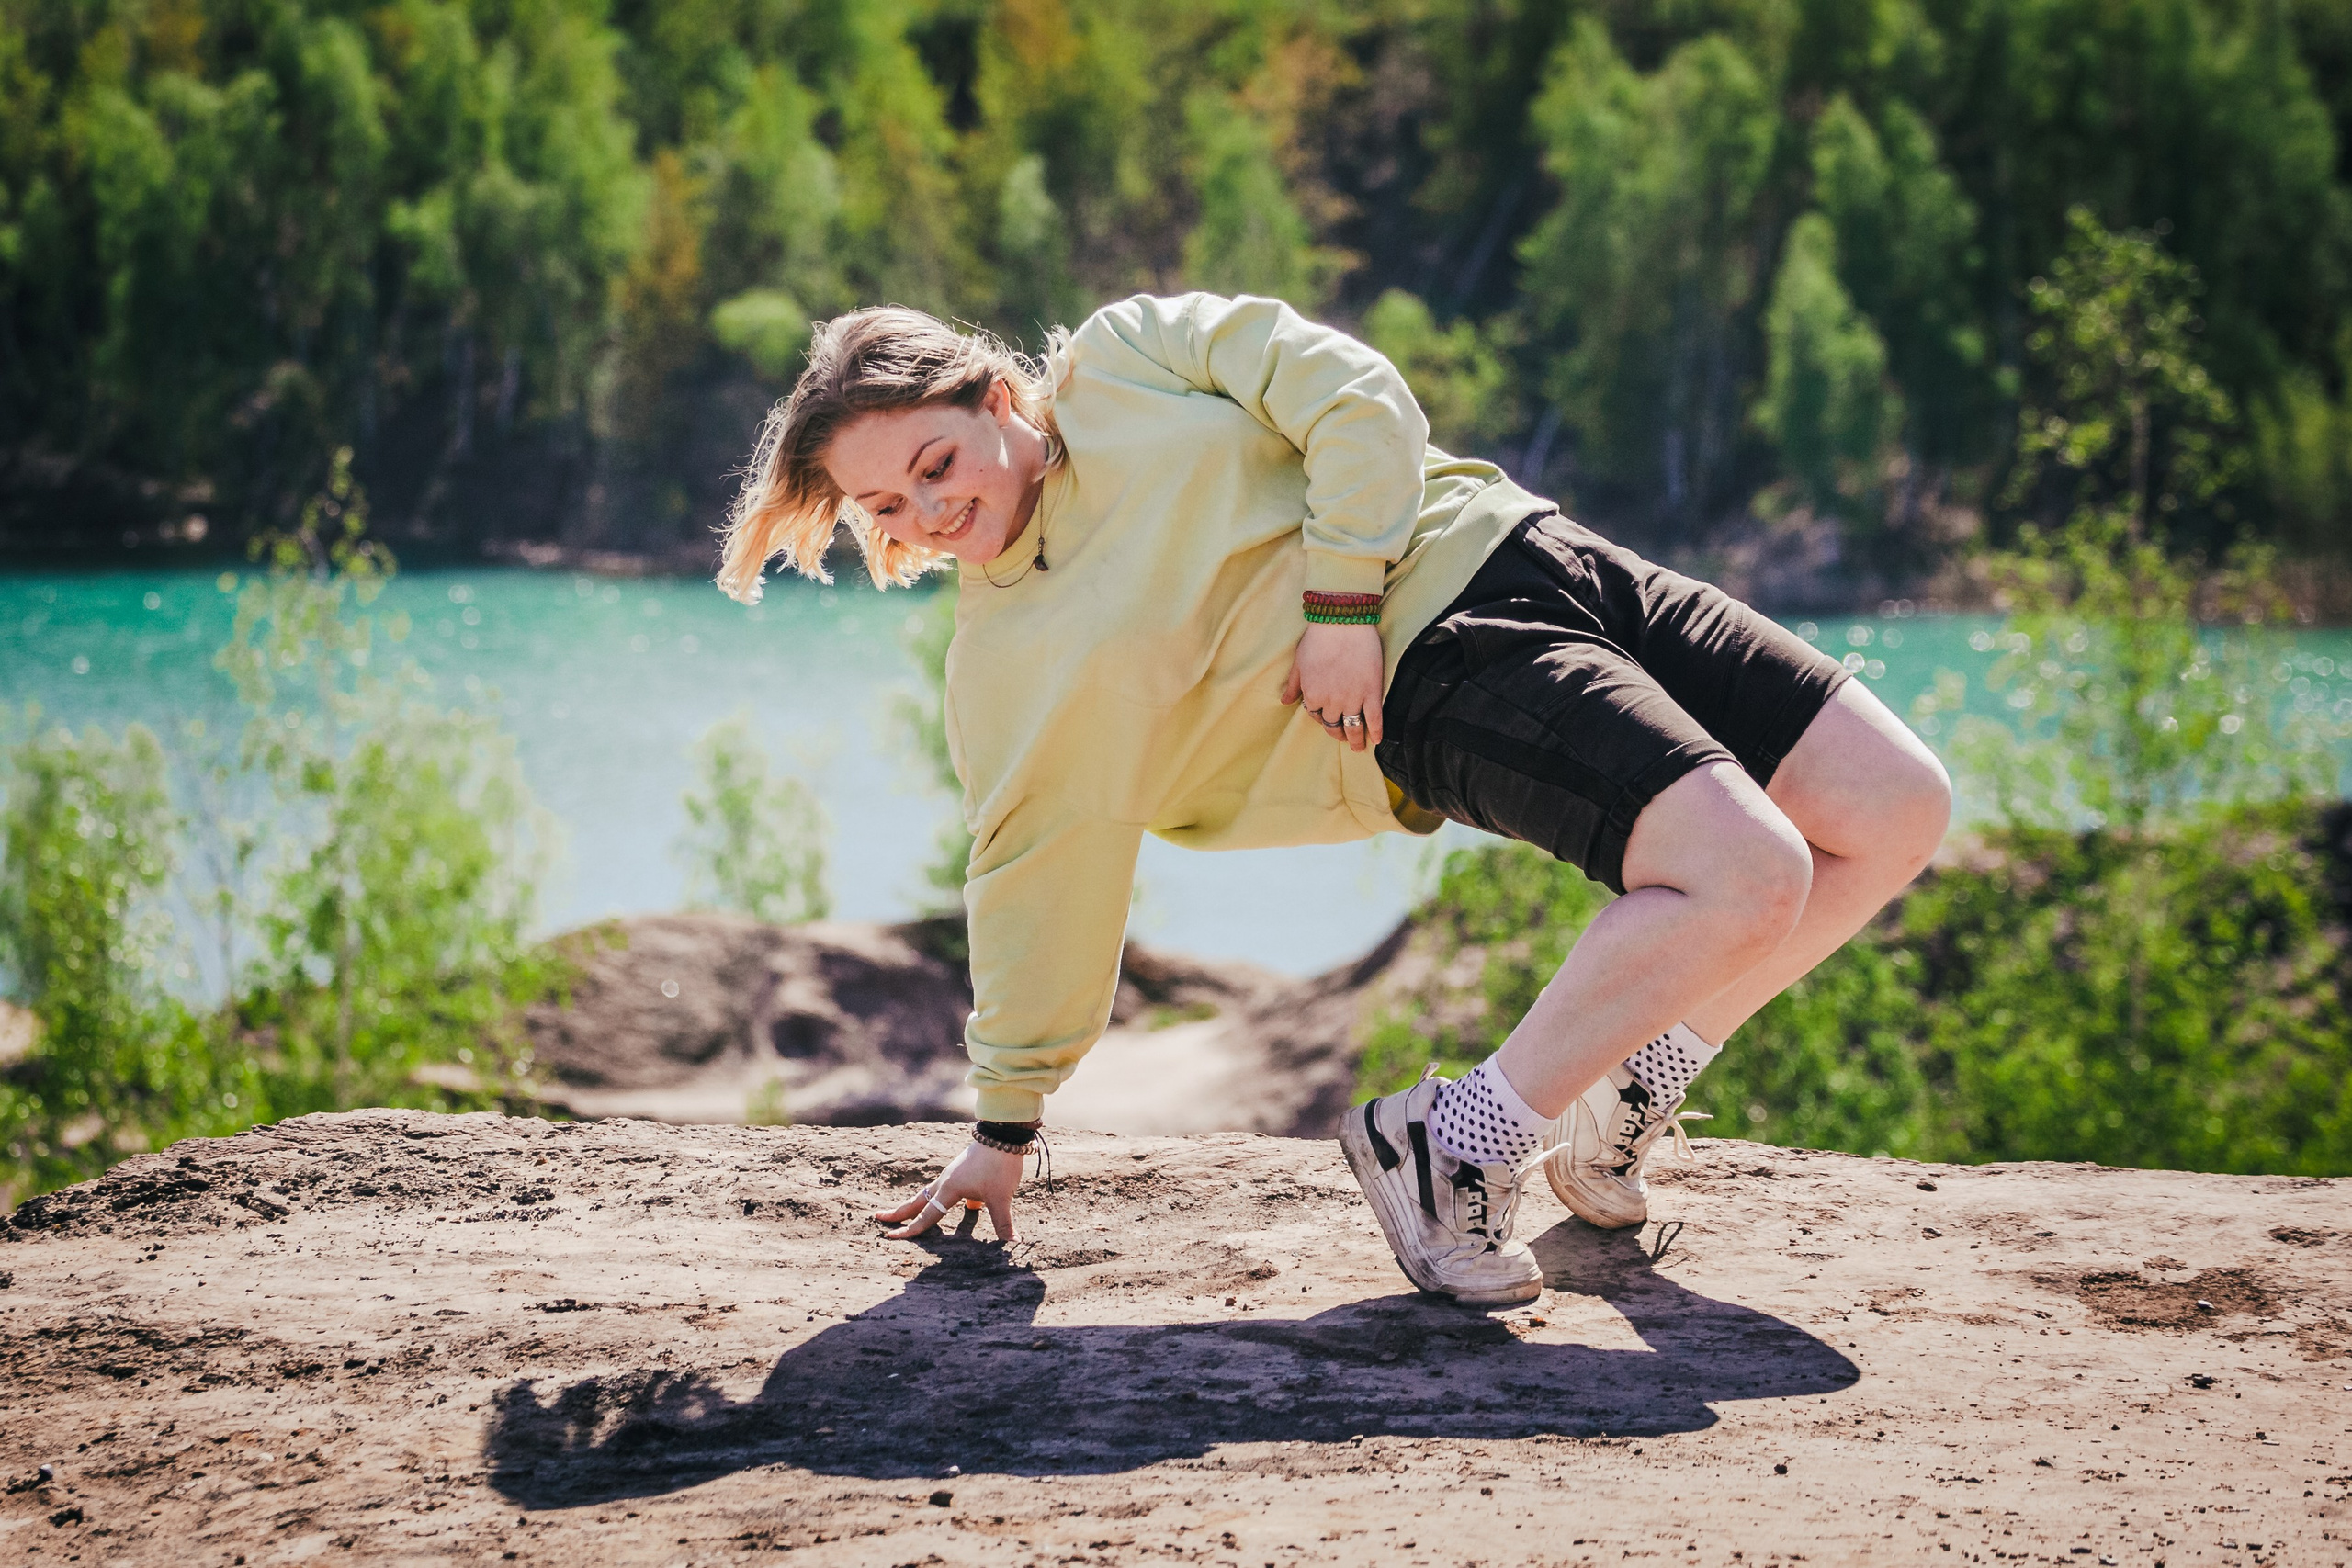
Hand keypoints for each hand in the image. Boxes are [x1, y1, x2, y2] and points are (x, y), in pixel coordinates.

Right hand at [872, 1139, 1024, 1241]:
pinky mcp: (962, 1170)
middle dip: (899, 1212)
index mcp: (949, 1189)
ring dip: (916, 1204)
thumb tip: (1012, 1244)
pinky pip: (945, 1189)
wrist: (1004, 1134)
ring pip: (928, 1193)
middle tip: (879, 1217)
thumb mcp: (1002, 1197)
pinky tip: (956, 1205)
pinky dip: (939, 1198)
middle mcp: (946, 1181)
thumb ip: (1003, 1223)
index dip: (910, 1229)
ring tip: (905, 1213)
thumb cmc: (999, 1165)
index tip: (890, 1237)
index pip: (926, 1215)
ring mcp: (953, 1174)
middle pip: (917, 1200)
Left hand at [1280, 622, 1384, 751]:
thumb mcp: (1299, 663)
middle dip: (1337, 734)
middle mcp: (1331, 701)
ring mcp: (1353, 698)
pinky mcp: (1371, 692)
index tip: (1327, 718)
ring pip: (1353, 727)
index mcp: (1312, 695)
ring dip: (1355, 740)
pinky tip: (1376, 740)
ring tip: (1358, 747)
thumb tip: (1285, 702)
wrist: (1342, 622)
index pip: (1314, 715)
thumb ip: (1293, 685)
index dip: (1320, 718)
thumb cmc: (1318, 638)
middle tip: (1343, 738)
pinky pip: (1374, 718)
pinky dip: (1375, 731)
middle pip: (1333, 725)